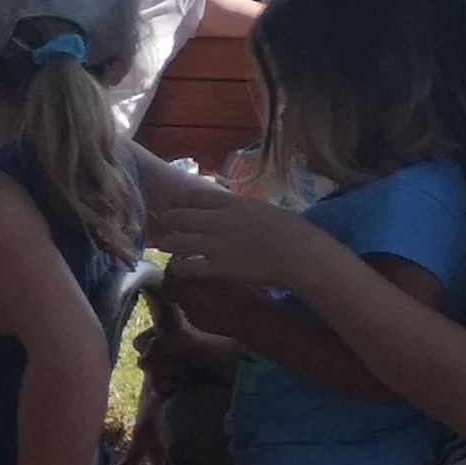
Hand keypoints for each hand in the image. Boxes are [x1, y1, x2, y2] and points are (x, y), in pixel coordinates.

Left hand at [147, 186, 334, 291]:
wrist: (300, 254)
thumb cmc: (291, 231)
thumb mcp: (260, 209)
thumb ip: (238, 209)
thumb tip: (227, 211)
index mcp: (230, 202)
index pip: (191, 196)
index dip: (177, 201)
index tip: (173, 206)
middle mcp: (217, 220)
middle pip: (176, 216)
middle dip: (167, 221)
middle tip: (165, 228)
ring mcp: (214, 244)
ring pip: (174, 241)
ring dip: (167, 243)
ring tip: (166, 246)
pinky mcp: (217, 268)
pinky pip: (185, 266)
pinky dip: (178, 267)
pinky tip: (178, 268)